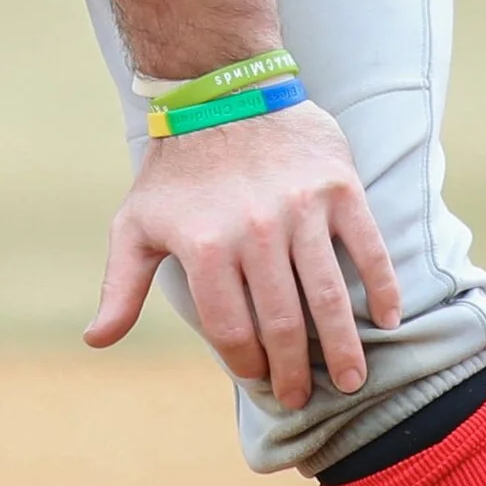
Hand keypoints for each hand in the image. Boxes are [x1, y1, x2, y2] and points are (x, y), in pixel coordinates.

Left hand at [85, 100, 401, 406]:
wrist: (222, 88)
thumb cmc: (177, 168)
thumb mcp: (135, 224)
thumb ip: (121, 286)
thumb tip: (97, 340)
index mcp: (205, 245)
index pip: (232, 329)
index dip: (247, 363)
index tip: (258, 380)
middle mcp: (255, 230)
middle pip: (284, 323)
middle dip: (294, 371)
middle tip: (302, 396)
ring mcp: (301, 208)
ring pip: (330, 296)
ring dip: (344, 347)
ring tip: (351, 381)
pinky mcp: (338, 186)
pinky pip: (368, 248)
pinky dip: (383, 288)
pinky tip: (388, 320)